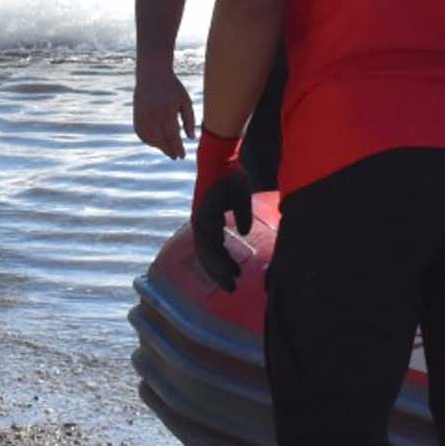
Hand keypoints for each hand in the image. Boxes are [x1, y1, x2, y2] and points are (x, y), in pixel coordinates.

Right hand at [134, 64, 196, 157]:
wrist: (152, 75)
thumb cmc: (172, 88)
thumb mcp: (185, 101)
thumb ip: (189, 119)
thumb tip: (191, 138)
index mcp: (166, 112)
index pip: (172, 136)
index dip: (177, 148)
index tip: (182, 156)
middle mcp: (152, 116)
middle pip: (160, 140)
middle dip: (168, 150)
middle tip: (176, 157)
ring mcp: (142, 117)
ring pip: (150, 139)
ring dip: (159, 146)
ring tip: (168, 149)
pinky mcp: (136, 117)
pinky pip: (141, 134)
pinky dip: (149, 140)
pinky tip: (157, 142)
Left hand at [191, 130, 253, 288]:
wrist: (222, 157)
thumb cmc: (231, 176)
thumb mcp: (240, 201)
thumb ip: (242, 218)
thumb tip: (244, 234)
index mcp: (208, 221)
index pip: (212, 249)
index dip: (222, 265)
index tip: (235, 277)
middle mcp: (201, 223)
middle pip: (207, 256)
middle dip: (219, 274)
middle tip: (232, 288)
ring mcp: (200, 219)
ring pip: (208, 252)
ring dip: (219, 269)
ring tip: (232, 281)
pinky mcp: (203, 215)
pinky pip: (210, 241)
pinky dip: (219, 256)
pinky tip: (229, 266)